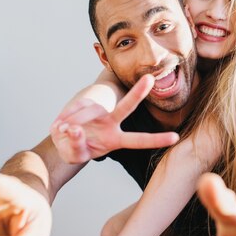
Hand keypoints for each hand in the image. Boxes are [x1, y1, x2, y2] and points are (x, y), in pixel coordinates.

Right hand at [51, 74, 178, 162]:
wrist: (61, 138)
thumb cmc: (74, 149)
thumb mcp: (75, 155)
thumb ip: (76, 147)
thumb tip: (75, 129)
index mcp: (115, 140)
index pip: (138, 140)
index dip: (156, 140)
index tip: (176, 138)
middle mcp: (111, 123)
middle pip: (126, 107)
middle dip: (137, 93)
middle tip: (150, 80)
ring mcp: (97, 112)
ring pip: (87, 112)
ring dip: (72, 126)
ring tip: (62, 134)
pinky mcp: (81, 104)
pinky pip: (73, 112)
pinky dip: (64, 123)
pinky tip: (59, 127)